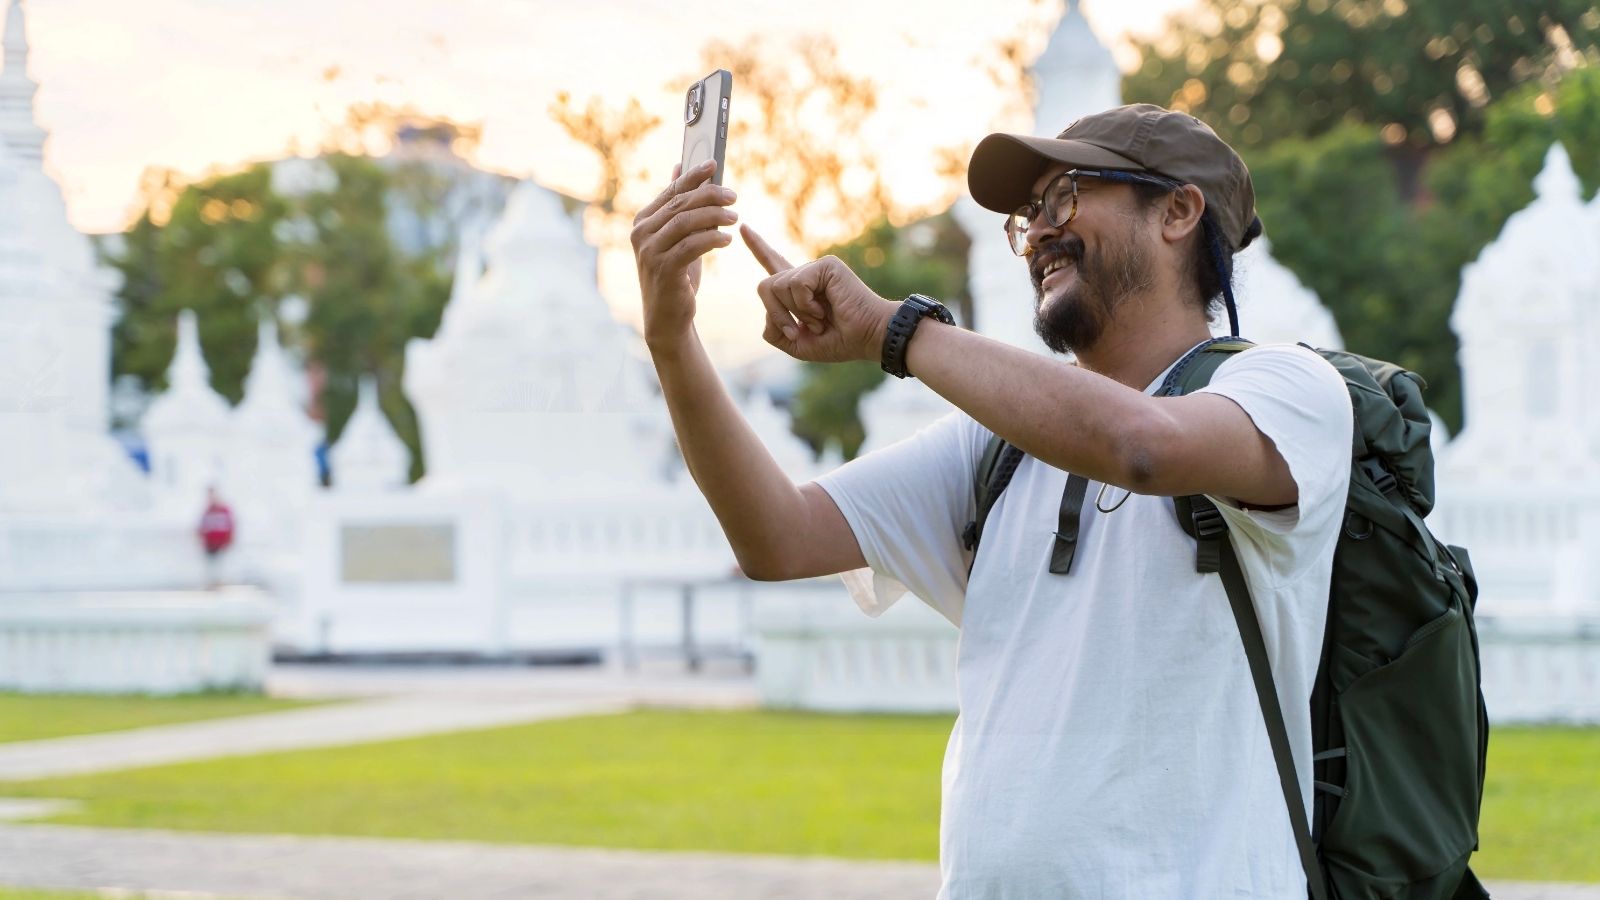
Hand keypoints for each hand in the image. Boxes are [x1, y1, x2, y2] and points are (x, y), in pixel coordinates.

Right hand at [631, 160, 737, 349]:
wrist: (667, 317)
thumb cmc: (676, 274)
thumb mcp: (677, 238)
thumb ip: (678, 206)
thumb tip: (680, 167)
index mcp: (643, 221)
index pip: (671, 191)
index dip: (692, 175)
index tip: (714, 163)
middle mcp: (641, 233)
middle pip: (680, 203)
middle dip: (710, 195)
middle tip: (734, 197)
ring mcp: (649, 251)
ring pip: (685, 221)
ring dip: (714, 216)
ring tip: (734, 217)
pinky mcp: (662, 268)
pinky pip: (691, 245)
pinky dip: (712, 239)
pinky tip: (727, 240)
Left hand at [741, 225, 896, 364]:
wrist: (869, 337)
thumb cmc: (841, 342)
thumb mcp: (798, 344)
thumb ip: (775, 331)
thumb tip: (768, 311)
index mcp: (800, 291)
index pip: (774, 265)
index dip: (758, 248)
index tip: (744, 228)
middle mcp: (805, 276)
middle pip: (765, 286)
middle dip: (776, 313)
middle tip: (797, 330)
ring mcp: (815, 268)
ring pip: (777, 286)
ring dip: (795, 312)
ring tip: (819, 320)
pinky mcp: (826, 265)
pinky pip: (795, 283)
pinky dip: (805, 304)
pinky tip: (824, 309)